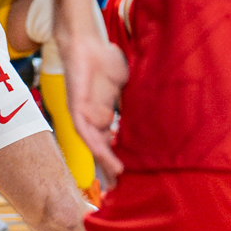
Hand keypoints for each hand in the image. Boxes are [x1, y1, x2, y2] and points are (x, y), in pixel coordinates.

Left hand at [57, 19, 126, 187]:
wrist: (84, 41)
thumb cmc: (103, 59)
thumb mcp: (124, 84)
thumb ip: (131, 99)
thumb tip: (156, 110)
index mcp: (102, 114)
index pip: (110, 143)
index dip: (117, 160)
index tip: (129, 176)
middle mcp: (91, 118)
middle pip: (100, 149)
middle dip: (108, 169)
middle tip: (120, 188)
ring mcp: (82, 114)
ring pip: (92, 144)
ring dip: (103, 161)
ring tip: (116, 177)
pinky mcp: (75, 106)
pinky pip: (84, 129)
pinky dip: (94, 142)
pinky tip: (104, 153)